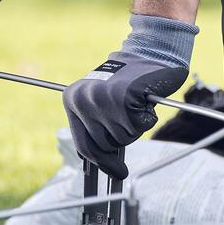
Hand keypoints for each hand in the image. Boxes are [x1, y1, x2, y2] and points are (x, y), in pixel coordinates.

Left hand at [65, 13, 199, 168]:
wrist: (150, 51)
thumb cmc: (129, 80)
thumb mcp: (102, 101)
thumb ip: (97, 126)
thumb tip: (104, 164)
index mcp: (72, 100)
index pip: (84, 145)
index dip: (102, 162)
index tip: (116, 173)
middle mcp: (83, 100)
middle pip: (106, 146)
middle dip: (123, 136)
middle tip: (130, 116)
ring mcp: (103, 100)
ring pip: (124, 137)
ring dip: (135, 126)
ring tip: (135, 102)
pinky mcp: (124, 98)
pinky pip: (140, 125)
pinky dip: (147, 117)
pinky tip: (144, 99)